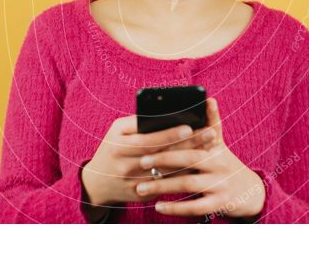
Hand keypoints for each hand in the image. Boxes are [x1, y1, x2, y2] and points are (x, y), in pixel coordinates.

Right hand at [80, 115, 211, 208]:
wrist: (97, 183)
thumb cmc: (112, 149)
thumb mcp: (117, 131)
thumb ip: (137, 122)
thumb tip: (165, 113)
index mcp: (118, 147)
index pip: (148, 140)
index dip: (169, 135)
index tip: (189, 127)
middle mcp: (125, 167)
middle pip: (162, 156)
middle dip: (188, 145)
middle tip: (210, 134)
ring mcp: (134, 184)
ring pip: (168, 172)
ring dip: (191, 160)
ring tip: (211, 148)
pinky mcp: (142, 196)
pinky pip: (166, 185)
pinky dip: (184, 174)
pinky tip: (200, 165)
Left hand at [132, 98, 265, 218]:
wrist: (249, 192)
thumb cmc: (225, 163)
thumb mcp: (220, 143)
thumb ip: (211, 121)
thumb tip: (209, 98)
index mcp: (215, 147)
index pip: (191, 141)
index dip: (170, 141)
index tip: (147, 143)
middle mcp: (219, 165)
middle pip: (188, 161)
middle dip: (163, 161)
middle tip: (141, 163)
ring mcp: (220, 185)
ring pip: (188, 185)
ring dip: (163, 186)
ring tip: (141, 188)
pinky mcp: (219, 204)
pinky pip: (195, 208)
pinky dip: (176, 208)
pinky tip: (158, 207)